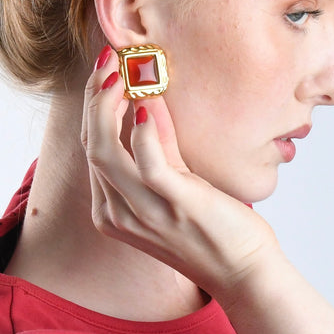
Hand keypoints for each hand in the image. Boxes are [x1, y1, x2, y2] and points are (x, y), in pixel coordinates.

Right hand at [79, 47, 280, 299]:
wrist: (243, 272)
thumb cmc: (211, 228)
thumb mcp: (175, 185)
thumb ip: (158, 150)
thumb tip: (146, 101)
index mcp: (111, 211)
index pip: (90, 148)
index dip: (93, 105)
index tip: (105, 71)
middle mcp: (119, 214)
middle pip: (91, 144)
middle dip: (95, 97)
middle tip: (108, 61)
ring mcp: (144, 213)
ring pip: (105, 151)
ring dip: (108, 106)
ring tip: (123, 72)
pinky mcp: (176, 206)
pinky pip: (148, 164)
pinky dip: (143, 131)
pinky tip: (146, 104)